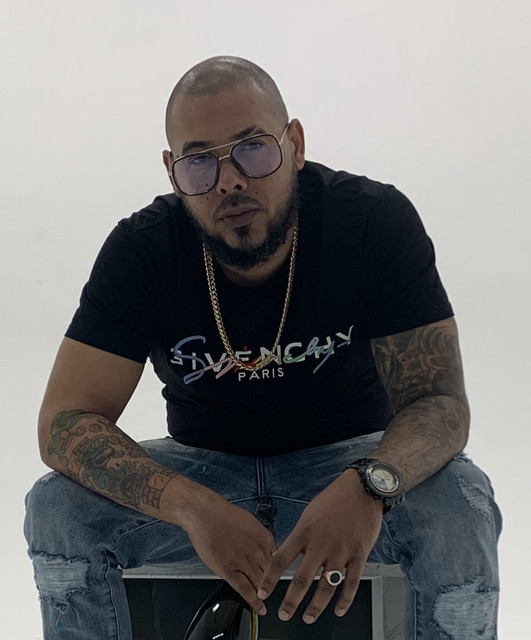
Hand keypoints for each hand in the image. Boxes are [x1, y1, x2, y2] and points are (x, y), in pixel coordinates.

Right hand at [183, 488, 277, 614]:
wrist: (205, 513)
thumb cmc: (223, 515)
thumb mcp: (250, 522)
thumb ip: (259, 538)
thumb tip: (263, 547)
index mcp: (265, 538)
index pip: (278, 560)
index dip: (277, 570)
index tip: (277, 576)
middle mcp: (258, 551)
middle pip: (271, 574)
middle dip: (272, 583)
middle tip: (271, 591)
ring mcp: (244, 562)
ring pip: (260, 584)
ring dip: (264, 594)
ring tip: (267, 602)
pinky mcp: (229, 570)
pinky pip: (245, 590)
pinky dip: (254, 602)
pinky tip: (259, 609)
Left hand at [257, 470, 382, 623]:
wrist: (361, 489)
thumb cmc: (334, 499)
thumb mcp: (309, 513)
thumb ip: (300, 535)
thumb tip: (289, 555)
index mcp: (305, 531)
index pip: (281, 560)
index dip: (269, 579)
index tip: (262, 593)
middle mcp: (321, 544)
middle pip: (302, 579)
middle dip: (291, 601)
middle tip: (284, 615)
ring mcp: (341, 551)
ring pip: (326, 586)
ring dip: (316, 606)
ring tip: (308, 617)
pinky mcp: (359, 555)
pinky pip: (351, 583)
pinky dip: (345, 600)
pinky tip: (339, 610)